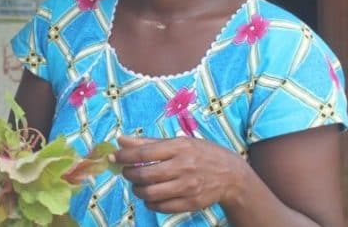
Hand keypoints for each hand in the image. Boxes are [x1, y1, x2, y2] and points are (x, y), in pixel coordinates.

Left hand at [111, 135, 245, 213]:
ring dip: (137, 190)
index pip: (144, 152)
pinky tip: (150, 196)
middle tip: (127, 172)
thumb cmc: (201, 154)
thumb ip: (148, 142)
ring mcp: (188, 187)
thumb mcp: (178, 142)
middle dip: (129, 175)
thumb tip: (120, 140)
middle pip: (145, 175)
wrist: (232, 175)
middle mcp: (183, 166)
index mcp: (179, 147)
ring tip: (137, 185)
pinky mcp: (191, 203)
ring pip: (150, 193)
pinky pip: (161, 207)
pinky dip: (150, 203)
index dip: (124, 156)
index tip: (115, 157)